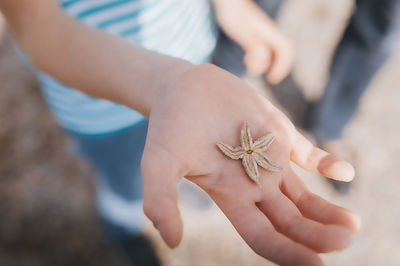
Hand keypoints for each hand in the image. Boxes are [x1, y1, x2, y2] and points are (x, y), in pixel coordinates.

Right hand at [141, 64, 359, 265]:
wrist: (184, 87)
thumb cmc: (168, 126)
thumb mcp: (158, 163)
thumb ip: (160, 200)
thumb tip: (171, 241)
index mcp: (229, 196)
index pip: (263, 235)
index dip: (288, 253)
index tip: (315, 264)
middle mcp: (253, 184)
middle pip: (290, 221)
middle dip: (317, 235)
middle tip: (344, 240)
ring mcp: (269, 160)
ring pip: (304, 196)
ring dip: (328, 211)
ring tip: (352, 225)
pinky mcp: (279, 134)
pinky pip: (308, 154)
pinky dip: (327, 163)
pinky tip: (344, 172)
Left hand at [212, 0, 292, 83]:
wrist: (228, 0)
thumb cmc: (233, 14)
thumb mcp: (242, 31)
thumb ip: (254, 45)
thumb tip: (265, 56)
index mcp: (270, 32)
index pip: (286, 50)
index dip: (282, 66)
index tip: (271, 79)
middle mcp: (270, 34)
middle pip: (281, 55)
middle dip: (272, 67)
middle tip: (255, 70)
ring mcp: (264, 35)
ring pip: (271, 54)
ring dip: (262, 63)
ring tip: (247, 60)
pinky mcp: (256, 36)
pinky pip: (263, 51)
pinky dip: (257, 58)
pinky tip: (246, 57)